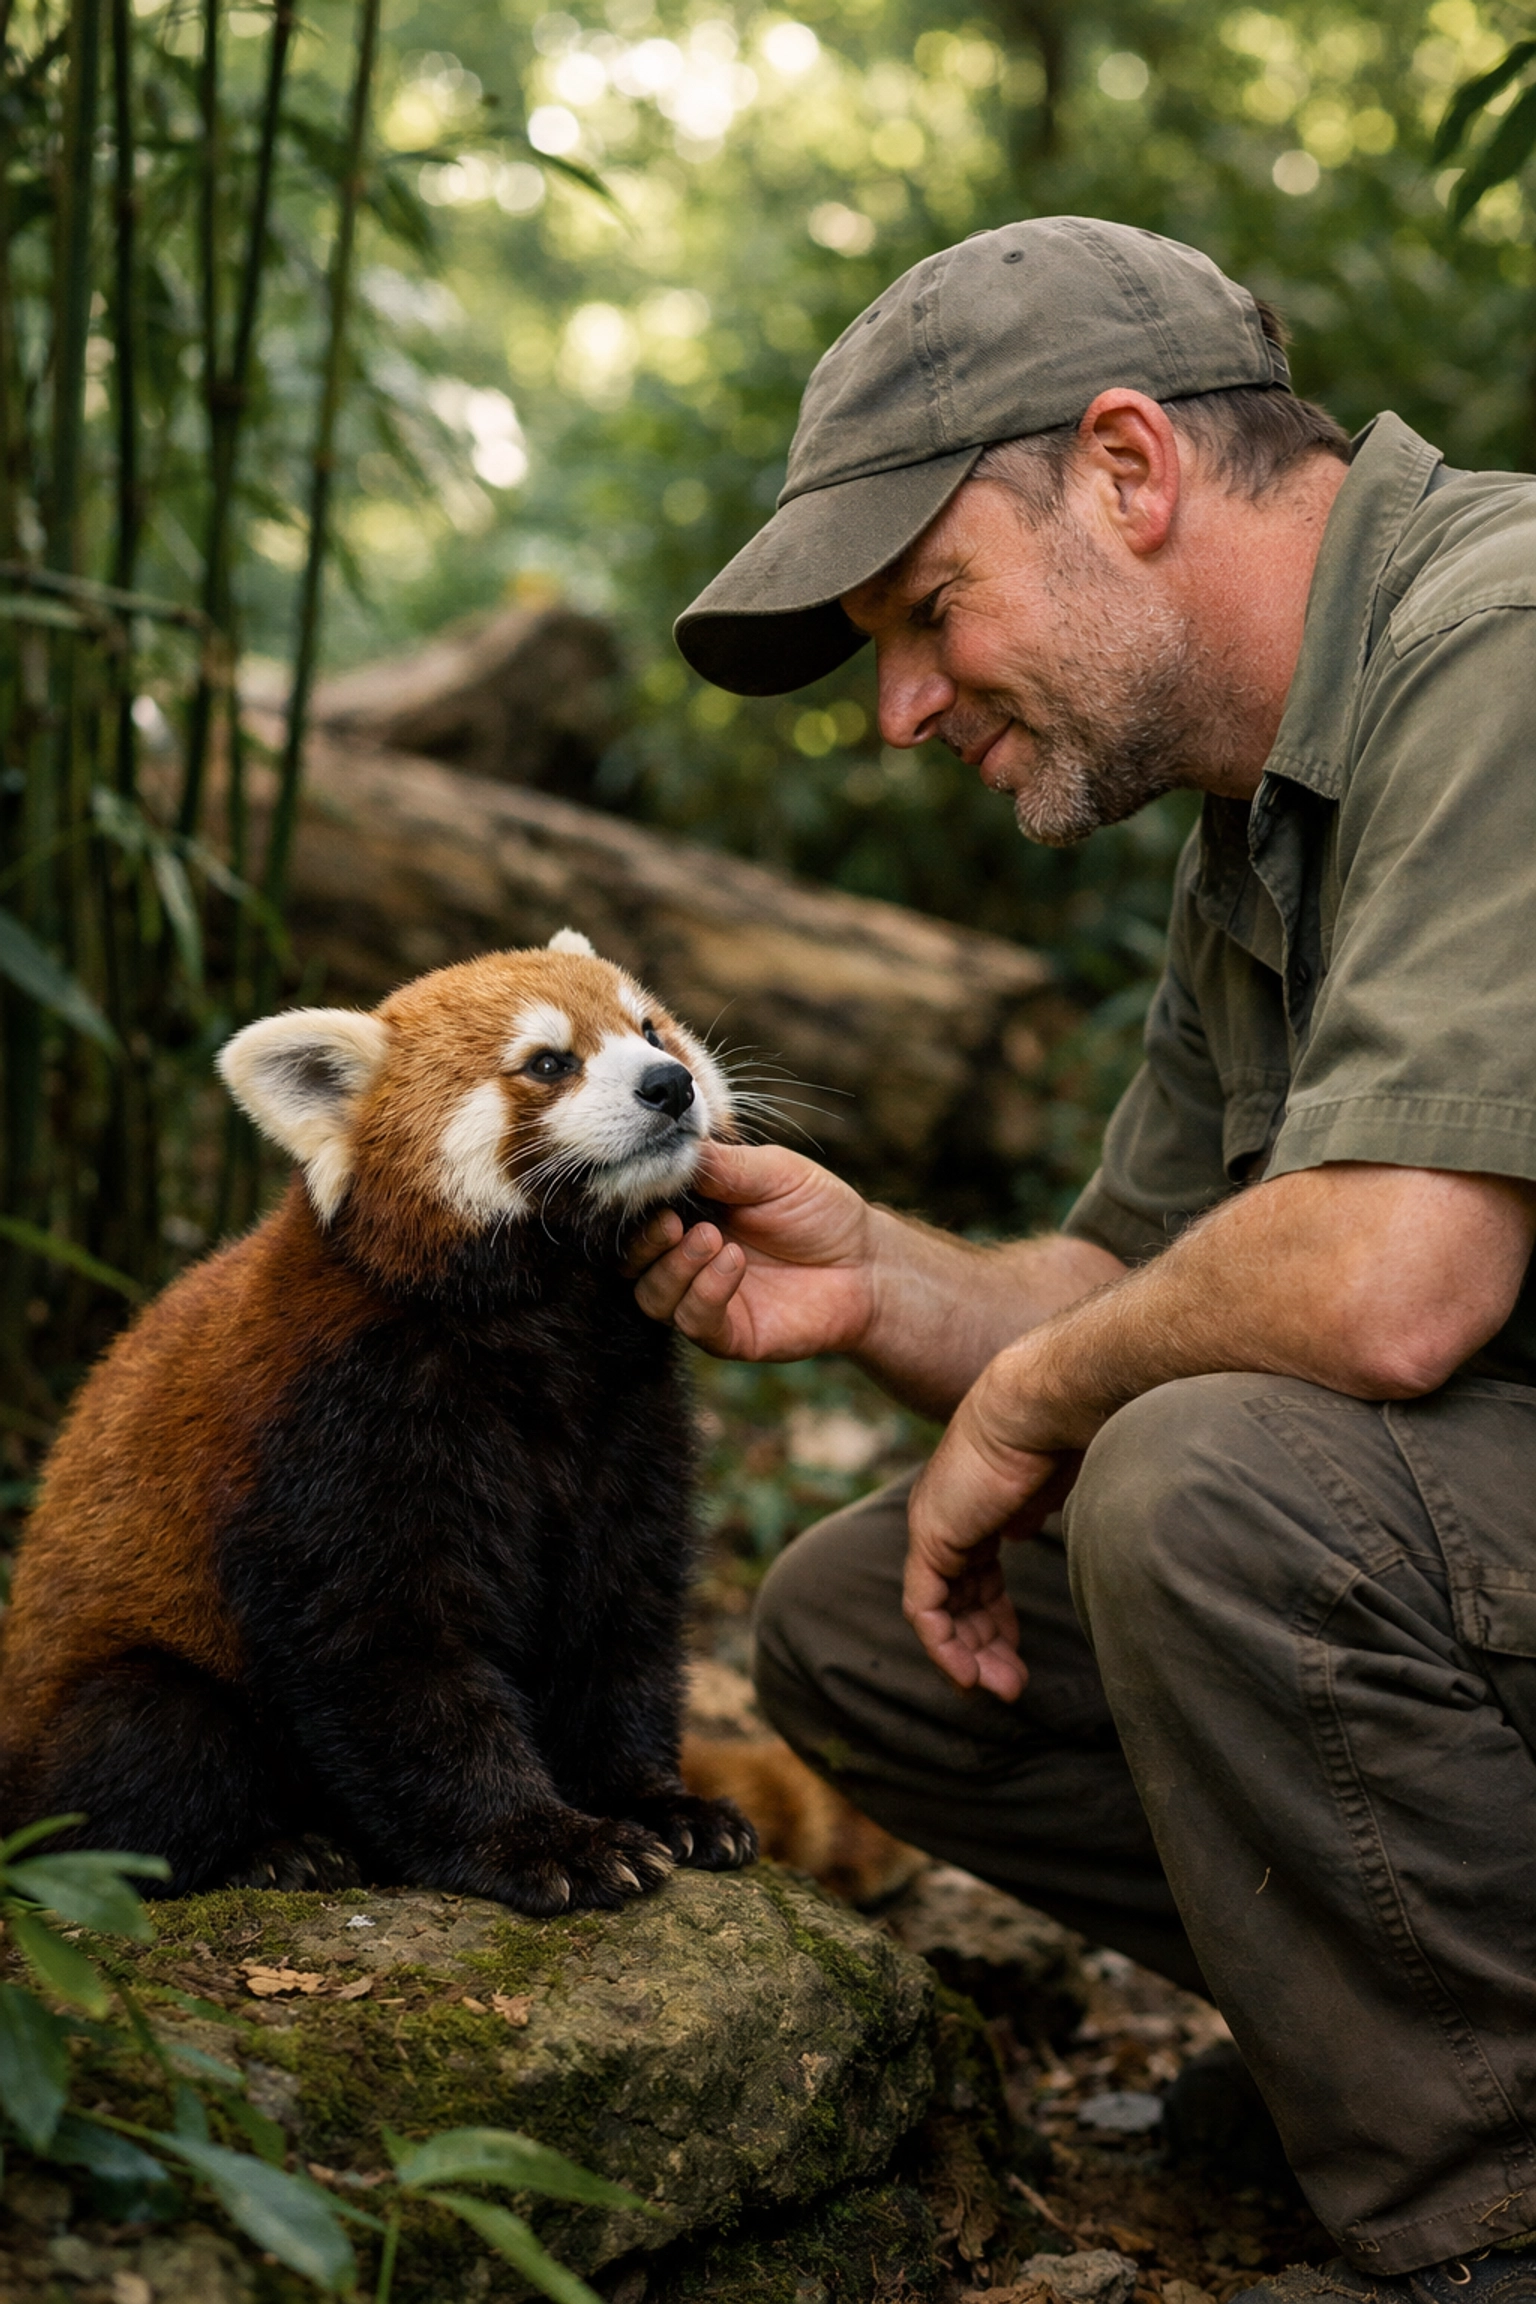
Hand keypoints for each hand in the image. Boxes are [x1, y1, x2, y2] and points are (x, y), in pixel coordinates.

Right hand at [626, 1142, 876, 1361]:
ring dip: (674, 1269)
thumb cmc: (818, 1211)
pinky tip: (734, 1263)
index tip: (646, 1186)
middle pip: (630, 1263)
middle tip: (672, 1223)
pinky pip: (694, 1322)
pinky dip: (706, 1291)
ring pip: (652, 1297)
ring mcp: (703, 1299)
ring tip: (712, 1241)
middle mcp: (685, 1260)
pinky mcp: (727, 1335)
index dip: (633, 1204)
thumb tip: (669, 1145)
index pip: (638, 1215)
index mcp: (688, 1215)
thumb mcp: (771, 1172)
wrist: (866, 1263)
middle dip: (643, 1243)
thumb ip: (721, 1165)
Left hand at [904, 1340, 1090, 1699]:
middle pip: (956, 1597)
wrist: (1039, 1406)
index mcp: (975, 1502)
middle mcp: (946, 1515)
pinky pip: (924, 1609)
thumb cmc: (1059, 1433)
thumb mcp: (1047, 1483)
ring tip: (1002, 1689)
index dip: (995, 1616)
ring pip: (938, 1610)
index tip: (1020, 1650)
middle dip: (984, 1645)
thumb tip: (1022, 1532)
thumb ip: (1029, 1511)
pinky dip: (943, 1646)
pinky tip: (969, 1675)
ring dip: (967, 1656)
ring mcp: (933, 1527)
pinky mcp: (929, 1539)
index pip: (975, 1573)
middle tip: (1012, 1685)